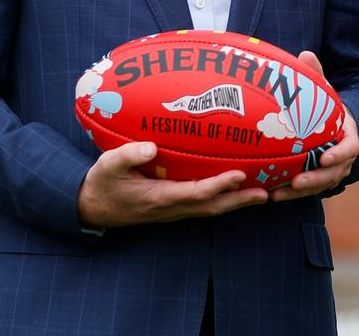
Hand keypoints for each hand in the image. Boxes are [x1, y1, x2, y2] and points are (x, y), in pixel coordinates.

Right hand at [78, 141, 267, 228]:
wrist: (92, 207)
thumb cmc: (102, 183)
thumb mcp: (108, 165)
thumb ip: (129, 155)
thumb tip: (151, 147)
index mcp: (158, 197)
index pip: (196, 193)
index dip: (219, 185)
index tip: (240, 175)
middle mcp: (170, 208)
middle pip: (212, 207)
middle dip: (239, 200)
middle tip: (266, 193)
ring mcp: (172, 211)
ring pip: (210, 209)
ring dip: (236, 203)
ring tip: (261, 194)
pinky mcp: (172, 207)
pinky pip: (202, 206)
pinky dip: (222, 200)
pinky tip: (234, 191)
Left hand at [270, 50, 358, 202]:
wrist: (332, 125)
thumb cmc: (327, 106)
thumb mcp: (325, 90)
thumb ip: (317, 75)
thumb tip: (306, 54)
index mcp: (348, 137)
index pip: (350, 149)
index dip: (340, 155)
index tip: (325, 157)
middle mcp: (343, 159)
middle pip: (333, 174)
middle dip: (315, 180)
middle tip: (297, 182)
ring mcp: (331, 172)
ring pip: (318, 186)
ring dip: (299, 192)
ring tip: (278, 193)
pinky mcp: (316, 180)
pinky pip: (305, 190)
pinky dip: (290, 193)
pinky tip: (271, 194)